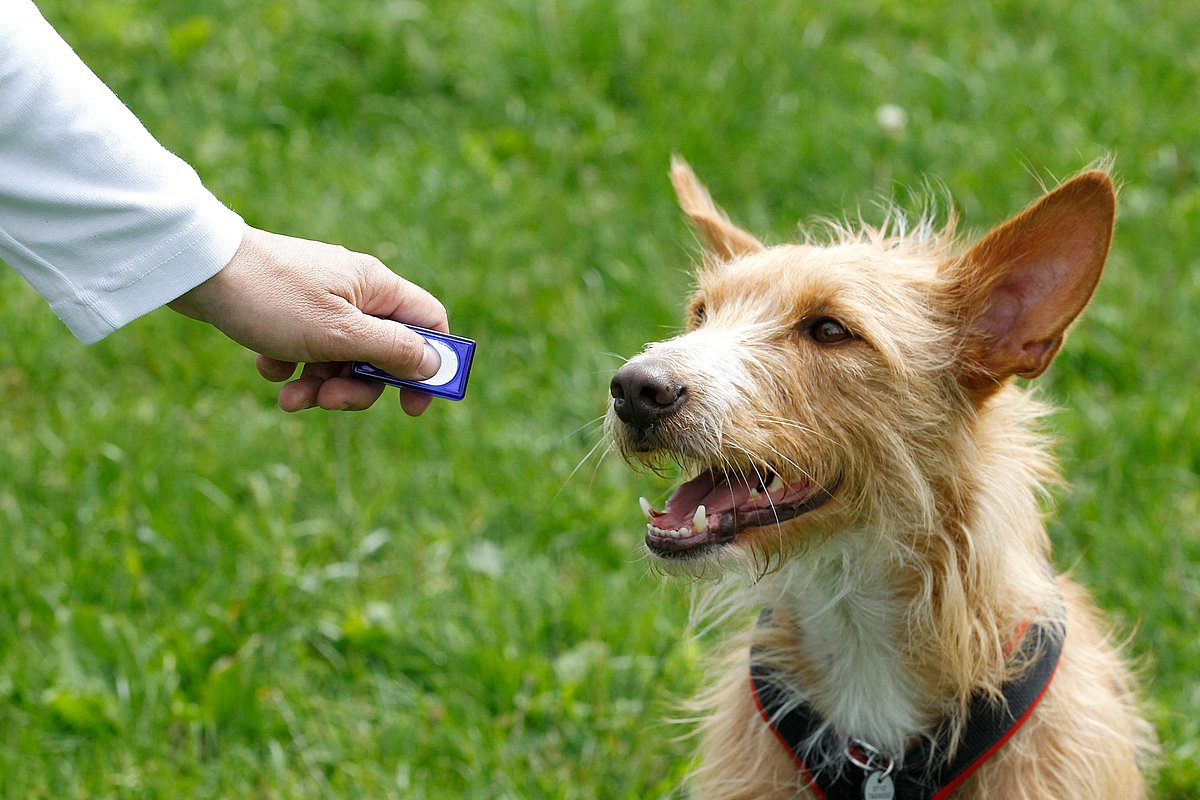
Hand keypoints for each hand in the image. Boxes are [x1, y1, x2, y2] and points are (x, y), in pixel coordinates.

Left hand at [169, 225, 447, 414]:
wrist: (199, 270)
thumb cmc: (274, 299)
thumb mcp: (341, 334)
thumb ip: (393, 350)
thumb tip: (435, 365)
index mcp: (377, 288)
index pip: (429, 323)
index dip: (431, 367)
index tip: (412, 405)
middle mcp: (355, 291)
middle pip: (382, 351)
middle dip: (358, 386)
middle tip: (330, 401)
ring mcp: (320, 299)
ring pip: (341, 356)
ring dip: (321, 385)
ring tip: (290, 398)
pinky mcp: (288, 309)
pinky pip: (306, 349)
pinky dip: (292, 366)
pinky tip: (268, 366)